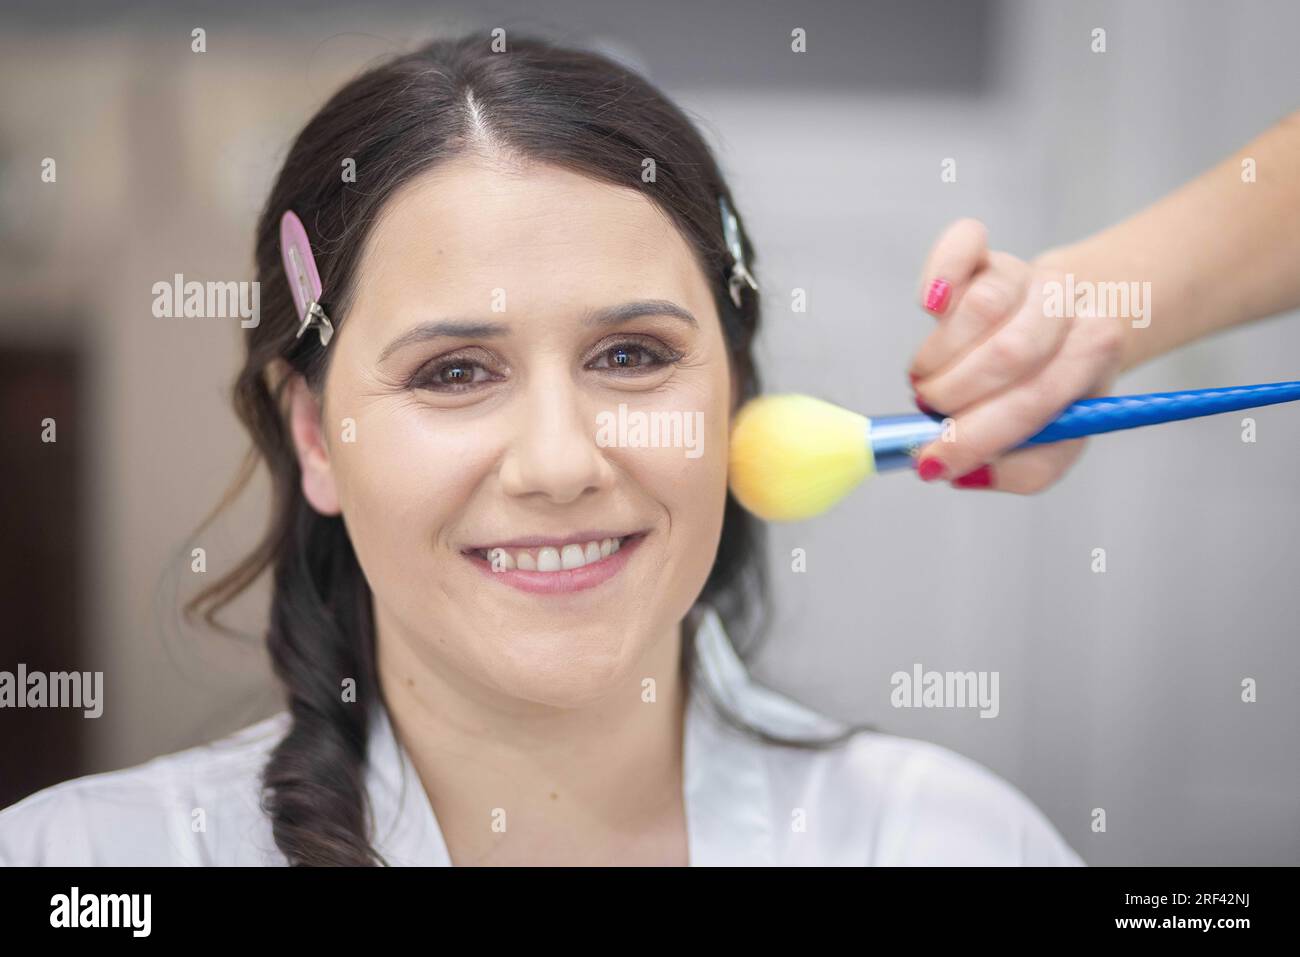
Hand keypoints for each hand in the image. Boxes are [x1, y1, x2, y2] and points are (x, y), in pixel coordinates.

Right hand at [908, 219, 1127, 491]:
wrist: (1062, 321)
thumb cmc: (1051, 388)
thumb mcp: (1054, 442)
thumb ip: (1020, 471)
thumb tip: (961, 473)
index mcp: (1093, 355)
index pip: (1036, 399)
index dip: (977, 435)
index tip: (934, 462)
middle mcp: (1065, 306)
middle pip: (1008, 353)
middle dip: (954, 399)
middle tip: (932, 415)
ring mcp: (1022, 272)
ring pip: (978, 308)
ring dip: (936, 360)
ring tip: (932, 379)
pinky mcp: (984, 250)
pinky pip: (961, 244)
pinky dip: (941, 274)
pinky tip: (931, 305)